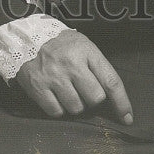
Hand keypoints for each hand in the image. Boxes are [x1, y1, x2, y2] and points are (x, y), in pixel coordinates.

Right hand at [15, 29, 132, 124]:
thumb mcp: (82, 45)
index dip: (122, 103)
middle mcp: (71, 64)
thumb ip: (97, 67)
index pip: (111, 81)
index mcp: (86, 50)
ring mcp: (53, 76)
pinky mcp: (38, 87)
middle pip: (95, 98)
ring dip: (75, 104)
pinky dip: (58, 108)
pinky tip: (55, 95)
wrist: (26, 36)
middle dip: (92, 98)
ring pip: (76, 108)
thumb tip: (112, 98)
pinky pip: (56, 112)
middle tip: (83, 89)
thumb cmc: (60, 44)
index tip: (127, 117)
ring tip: (67, 90)